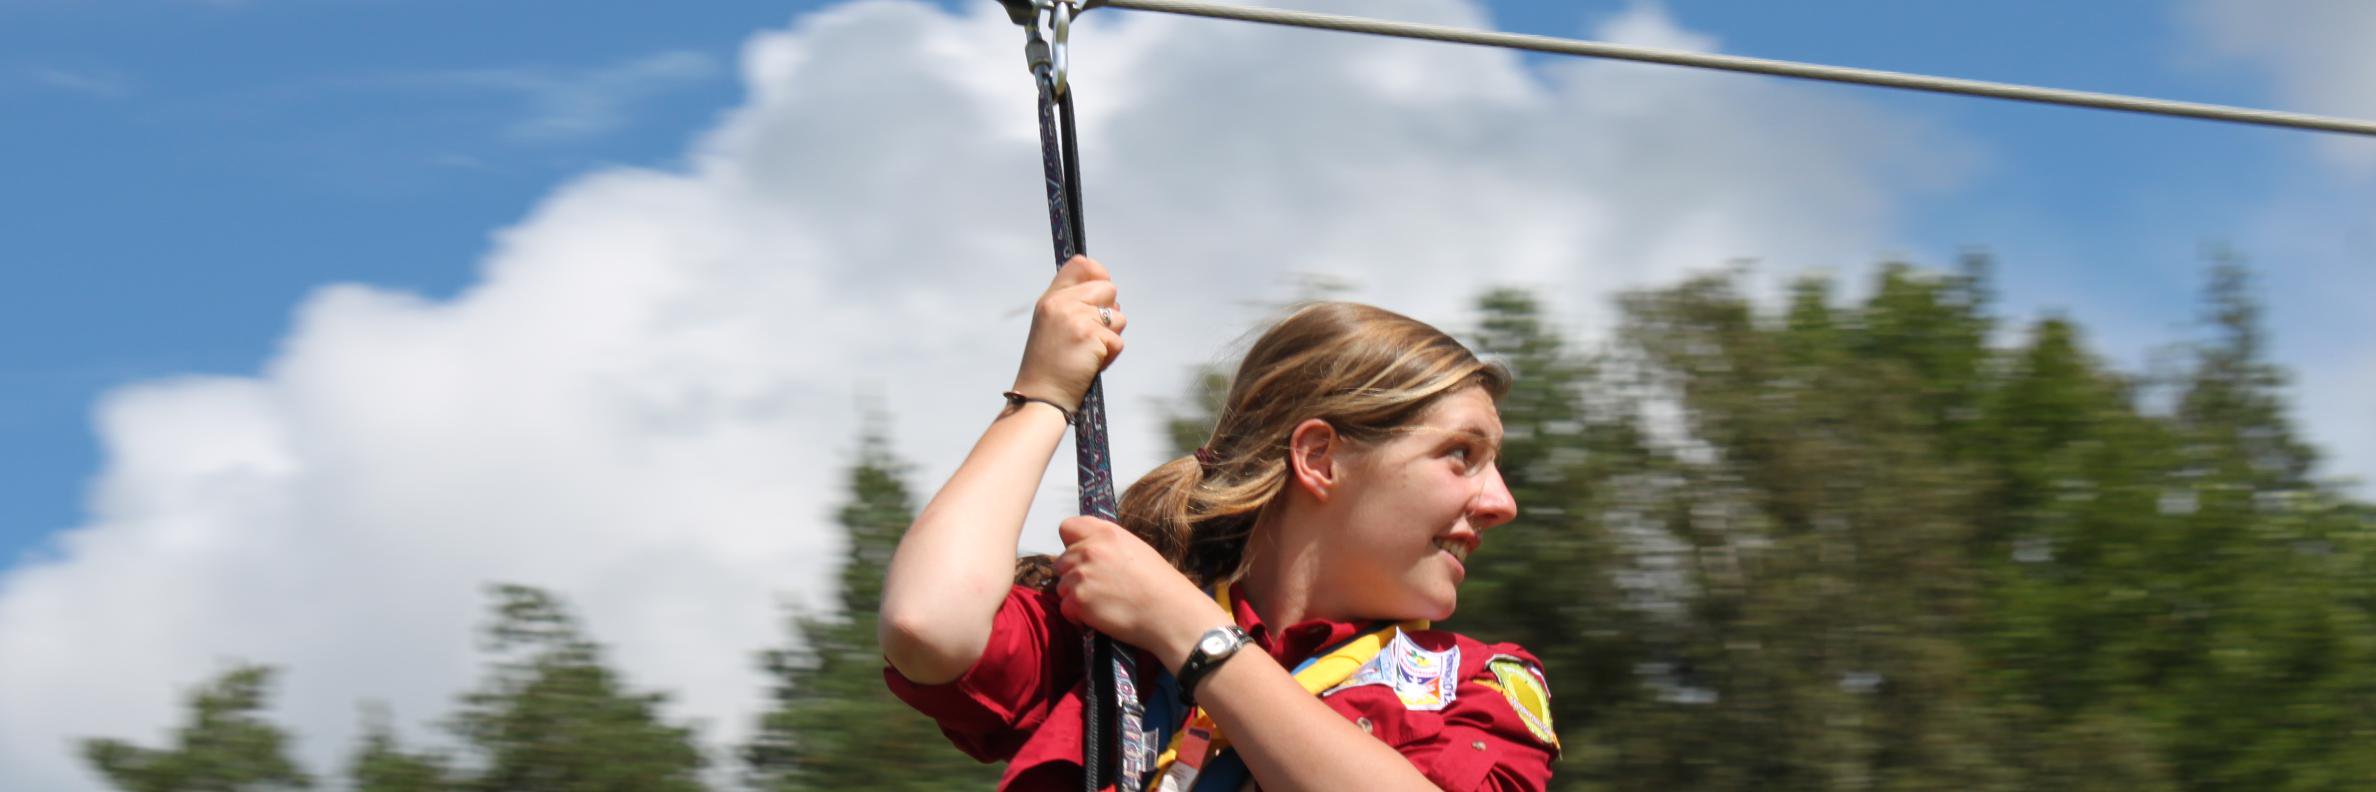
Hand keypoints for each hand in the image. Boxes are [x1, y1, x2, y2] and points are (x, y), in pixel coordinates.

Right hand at [1013, 256, 1126, 411]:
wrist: (1040, 397)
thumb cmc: (1049, 366)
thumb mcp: (1051, 325)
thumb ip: (1072, 304)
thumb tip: (1105, 291)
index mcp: (1051, 298)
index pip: (1080, 264)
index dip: (1098, 274)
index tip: (1101, 296)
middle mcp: (1062, 303)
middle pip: (1108, 288)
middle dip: (1108, 313)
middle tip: (1090, 336)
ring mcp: (1076, 318)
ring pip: (1118, 316)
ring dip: (1110, 337)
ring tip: (1087, 352)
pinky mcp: (1091, 336)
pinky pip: (1118, 341)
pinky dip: (1110, 356)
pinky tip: (1090, 365)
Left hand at [1053, 516, 1224, 669]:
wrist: (1170, 613)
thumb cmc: (1159, 584)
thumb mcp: (1135, 548)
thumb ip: (1106, 543)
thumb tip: (1086, 548)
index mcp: (1106, 533)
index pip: (1068, 527)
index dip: (1072, 543)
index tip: (1082, 556)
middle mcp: (1090, 550)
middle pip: (1061, 561)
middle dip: (1074, 574)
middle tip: (1097, 587)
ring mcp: (1081, 575)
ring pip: (1062, 585)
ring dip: (1075, 596)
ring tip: (1101, 603)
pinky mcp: (1078, 600)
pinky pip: (1065, 607)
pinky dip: (1077, 615)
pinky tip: (1096, 616)